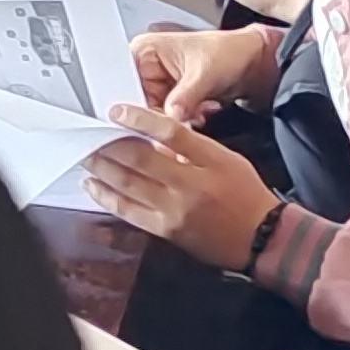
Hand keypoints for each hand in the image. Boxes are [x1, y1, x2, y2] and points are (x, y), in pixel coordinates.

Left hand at [82, 102, 280, 269]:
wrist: (262, 237)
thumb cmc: (246, 195)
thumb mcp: (226, 159)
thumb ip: (191, 147)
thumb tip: (153, 137)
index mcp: (210, 161)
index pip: (170, 132)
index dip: (139, 119)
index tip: (116, 111)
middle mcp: (190, 185)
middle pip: (140, 159)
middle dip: (109, 144)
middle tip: (89, 133)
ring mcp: (175, 210)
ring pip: (128, 184)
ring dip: (102, 168)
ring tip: (86, 154)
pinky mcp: (166, 231)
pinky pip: (128, 211)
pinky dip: (106, 197)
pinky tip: (93, 185)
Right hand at [130, 22, 276, 126]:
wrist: (251, 63)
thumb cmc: (228, 52)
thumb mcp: (205, 73)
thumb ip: (185, 96)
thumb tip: (170, 116)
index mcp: (144, 50)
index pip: (125, 82)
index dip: (134, 102)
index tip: (149, 116)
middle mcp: (145, 67)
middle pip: (137, 103)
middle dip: (162, 114)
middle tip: (183, 116)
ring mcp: (157, 85)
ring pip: (153, 115)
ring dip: (177, 119)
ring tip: (200, 107)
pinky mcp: (169, 100)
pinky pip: (167, 119)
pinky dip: (185, 121)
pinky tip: (202, 110)